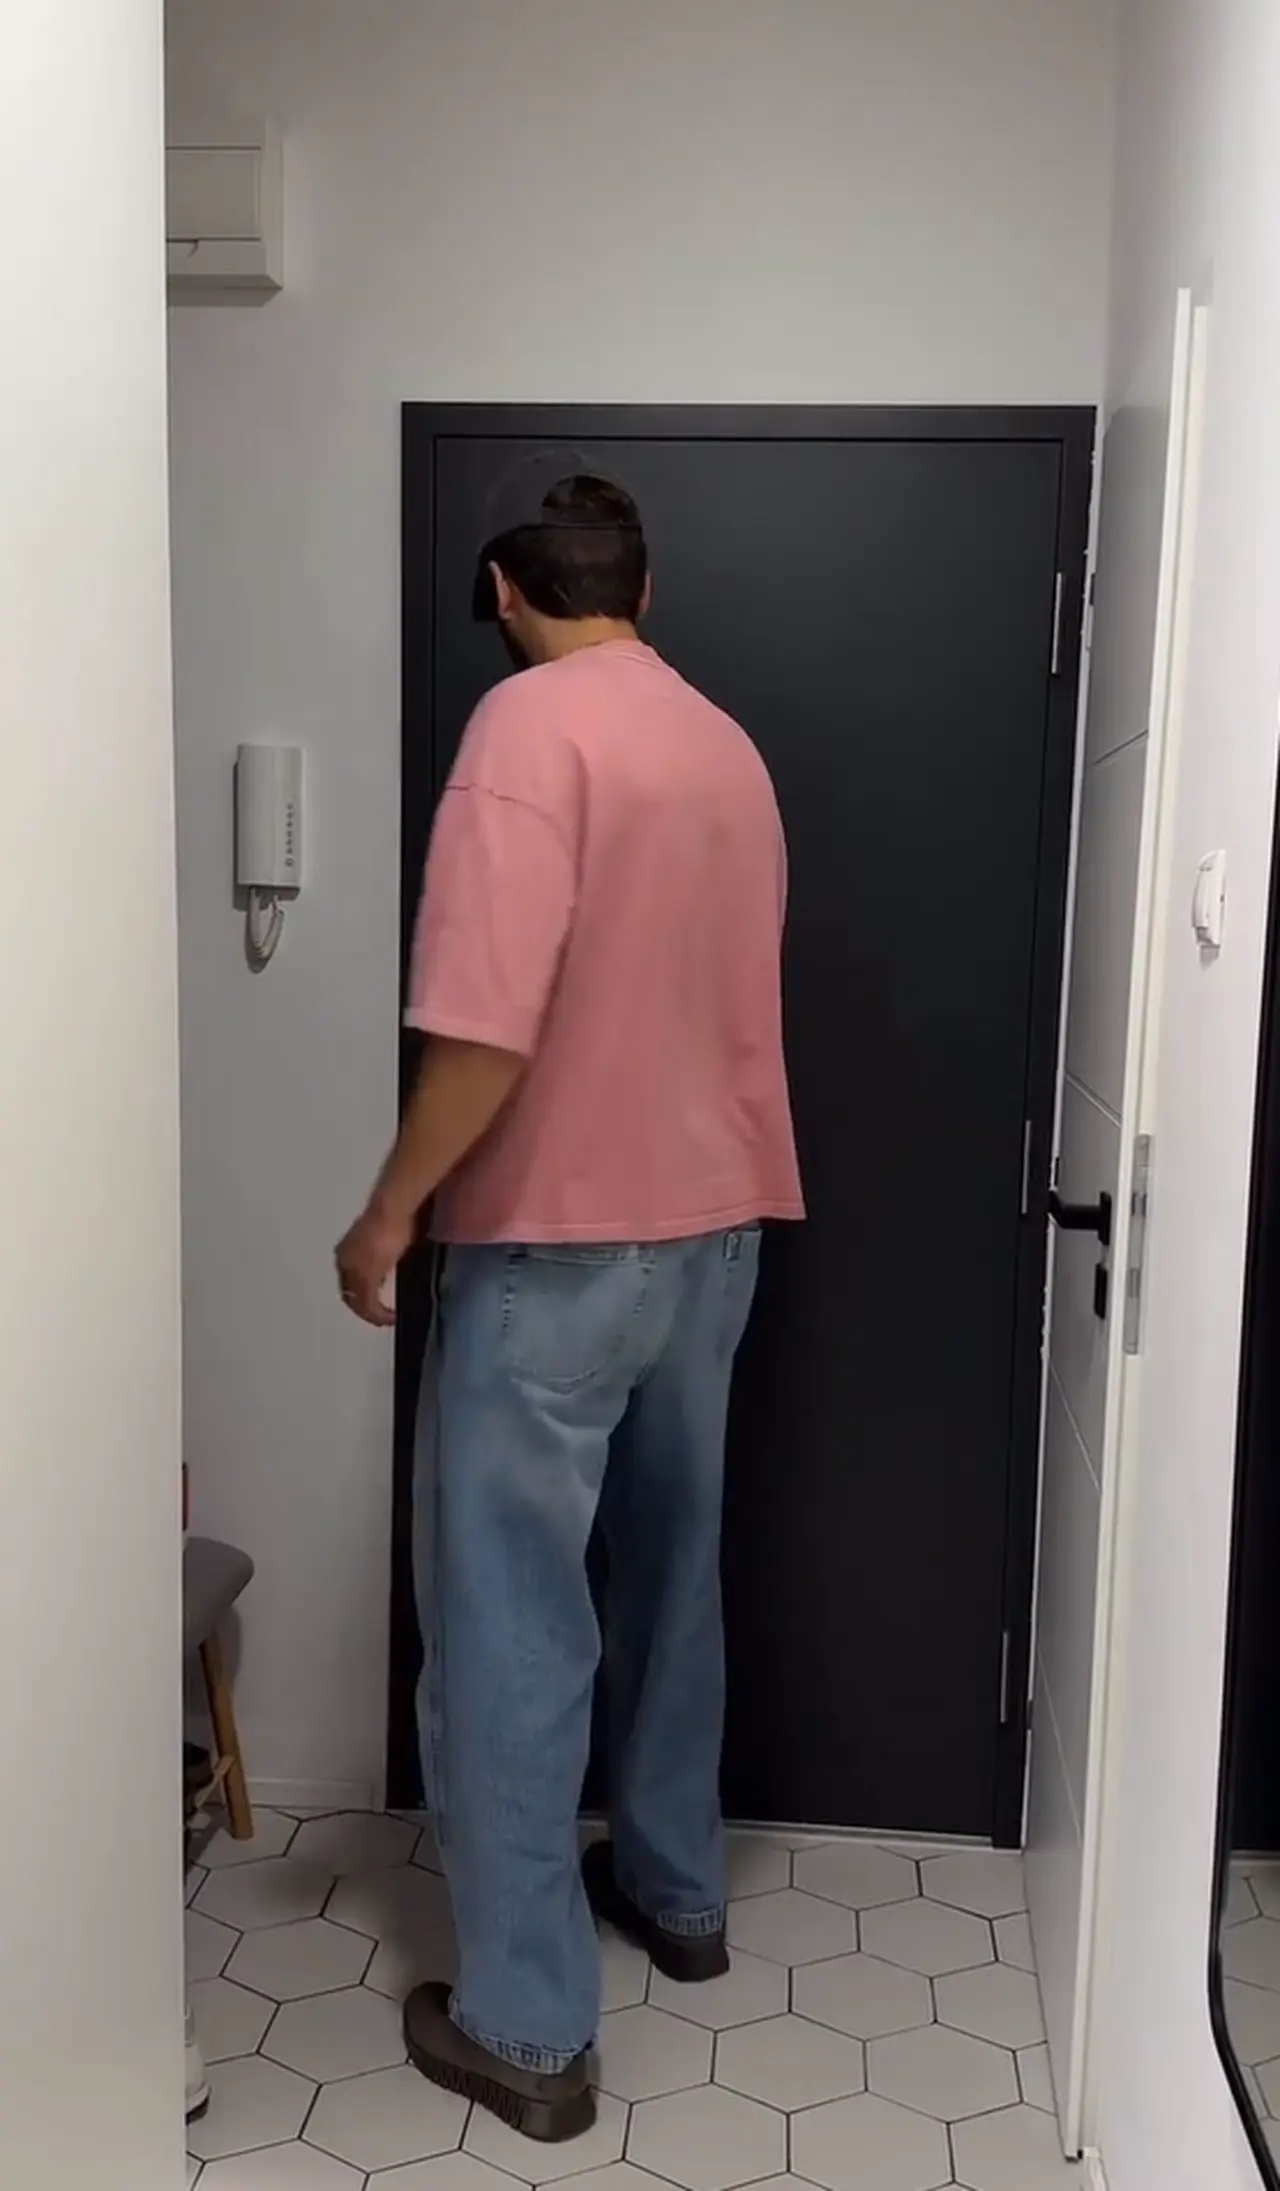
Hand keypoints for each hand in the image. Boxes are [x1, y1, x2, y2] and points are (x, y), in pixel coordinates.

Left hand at [335, 1200, 415, 1326]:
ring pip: (357, 1301)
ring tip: (385, 1318)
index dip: (361, 1289)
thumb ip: (386, 1250)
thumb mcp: (389, 1235)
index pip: (349, 1275)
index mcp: (347, 1248)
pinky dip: (379, 1315)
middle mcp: (344, 1260)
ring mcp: (353, 1271)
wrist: (392, 1209)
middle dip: (363, 1305)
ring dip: (371, 1313)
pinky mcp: (365, 1280)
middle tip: (379, 1315)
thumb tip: (395, 1257)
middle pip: (349, 1291)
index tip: (376, 1296)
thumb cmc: (394, 1214)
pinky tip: (390, 1317)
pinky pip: (369, 1306)